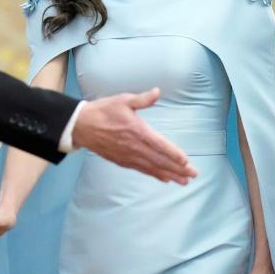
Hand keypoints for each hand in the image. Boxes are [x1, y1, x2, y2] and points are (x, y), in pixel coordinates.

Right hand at [72, 88, 197, 184]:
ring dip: (170, 174)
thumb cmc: (103, 111)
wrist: (81, 126)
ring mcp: (128, 156)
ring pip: (153, 168)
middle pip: (160, 160)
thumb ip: (142, 99)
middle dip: (178, 169)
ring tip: (184, 181)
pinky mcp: (122, 160)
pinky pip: (142, 170)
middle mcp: (135, 147)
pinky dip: (155, 174)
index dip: (174, 154)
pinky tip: (164, 178)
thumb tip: (157, 92)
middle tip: (193, 175)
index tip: (186, 162)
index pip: (160, 145)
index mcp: (138, 131)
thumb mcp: (123, 100)